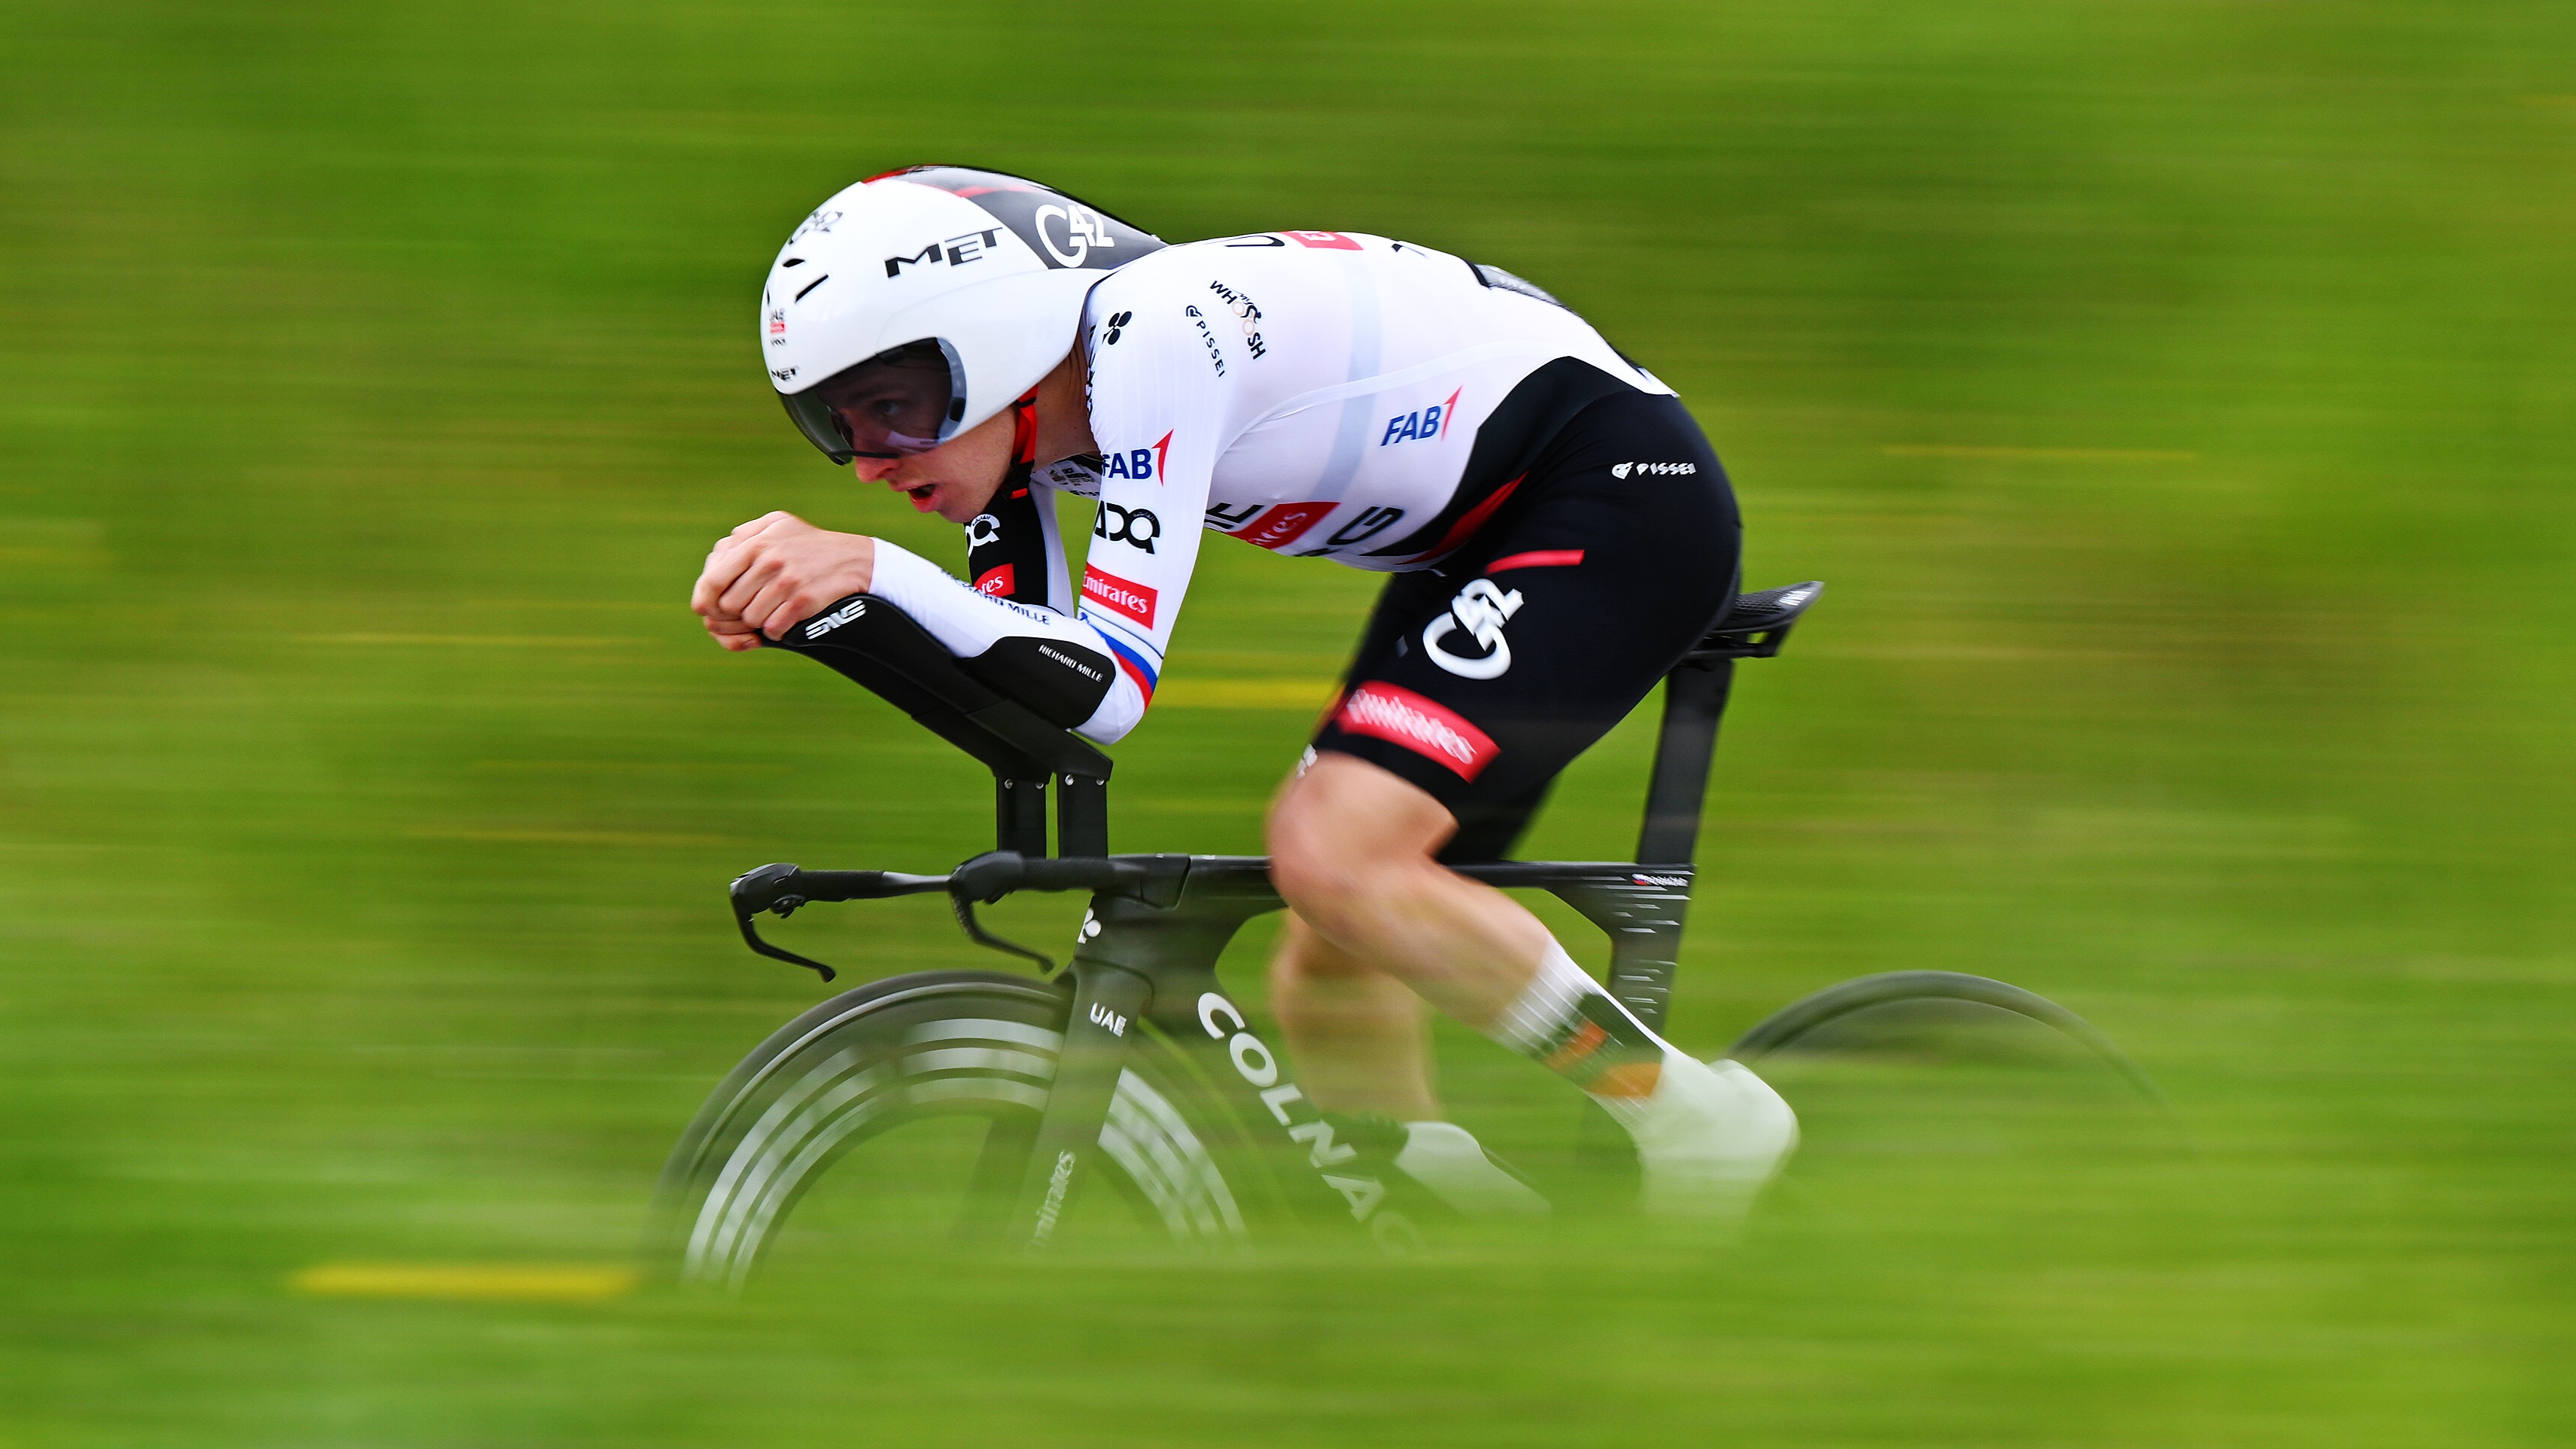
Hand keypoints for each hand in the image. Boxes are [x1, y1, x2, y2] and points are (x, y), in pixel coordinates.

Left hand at [691, 511, 876, 650]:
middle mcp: (768, 561)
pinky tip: (786, 616)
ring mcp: (786, 582)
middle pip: (730, 604)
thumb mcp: (777, 525)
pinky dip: (776, 628)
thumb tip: (718, 556)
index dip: (706, 600)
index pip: (714, 580)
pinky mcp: (803, 601)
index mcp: (755, 543)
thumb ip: (745, 534)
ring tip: (771, 608)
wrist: (853, 560)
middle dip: (736, 611)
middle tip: (750, 606)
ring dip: (758, 619)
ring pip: (751, 618)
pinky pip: (773, 628)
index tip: (708, 609)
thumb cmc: (809, 543)